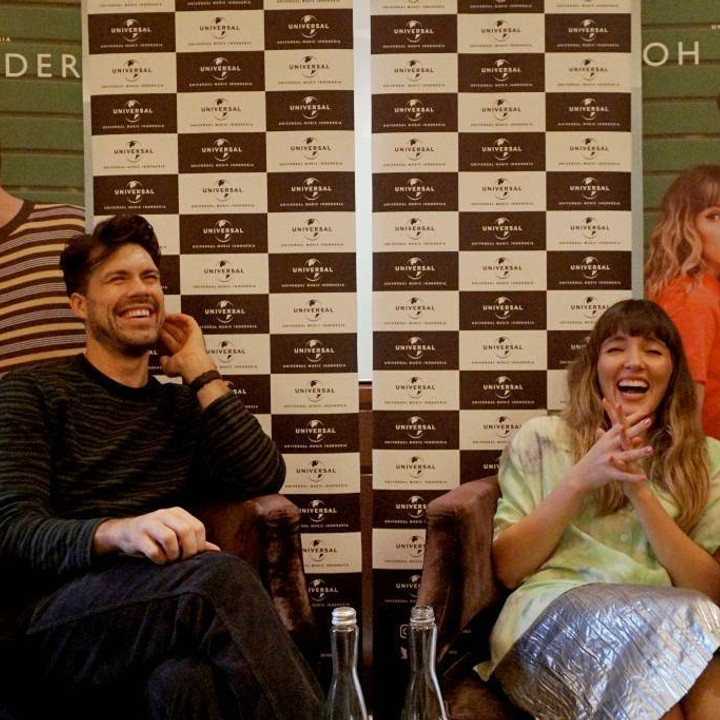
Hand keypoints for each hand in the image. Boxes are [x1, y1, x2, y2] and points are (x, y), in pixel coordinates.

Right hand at [94, 507, 220, 563]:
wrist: (125, 533)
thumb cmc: (156, 536)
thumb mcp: (176, 534)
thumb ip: (195, 541)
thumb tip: (216, 551)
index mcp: (177, 513)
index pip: (197, 527)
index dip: (199, 545)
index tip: (193, 556)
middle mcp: (164, 514)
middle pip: (186, 531)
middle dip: (188, 550)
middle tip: (182, 560)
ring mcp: (150, 523)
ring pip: (169, 538)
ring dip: (173, 555)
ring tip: (170, 559)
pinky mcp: (137, 536)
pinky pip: (153, 550)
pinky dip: (159, 559)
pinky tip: (159, 561)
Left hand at [158, 314, 214, 382]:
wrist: (191, 364)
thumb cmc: (182, 367)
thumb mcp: (167, 367)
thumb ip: (163, 361)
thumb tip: (162, 357)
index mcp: (182, 354)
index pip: (170, 341)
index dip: (162, 335)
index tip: (154, 331)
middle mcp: (187, 345)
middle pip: (175, 332)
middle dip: (166, 326)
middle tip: (157, 321)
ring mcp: (192, 337)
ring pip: (181, 326)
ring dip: (172, 321)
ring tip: (162, 316)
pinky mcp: (196, 330)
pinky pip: (188, 320)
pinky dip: (180, 317)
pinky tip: (170, 316)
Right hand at [564, 406, 652, 493]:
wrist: (579, 476)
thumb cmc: (594, 460)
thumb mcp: (605, 448)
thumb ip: (622, 443)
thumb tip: (639, 439)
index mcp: (606, 440)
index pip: (621, 426)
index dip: (632, 418)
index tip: (644, 410)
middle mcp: (607, 447)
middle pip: (625, 437)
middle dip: (637, 429)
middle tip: (649, 420)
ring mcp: (607, 460)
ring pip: (627, 455)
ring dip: (639, 452)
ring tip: (651, 449)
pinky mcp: (609, 473)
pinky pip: (623, 475)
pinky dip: (634, 477)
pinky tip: (645, 478)